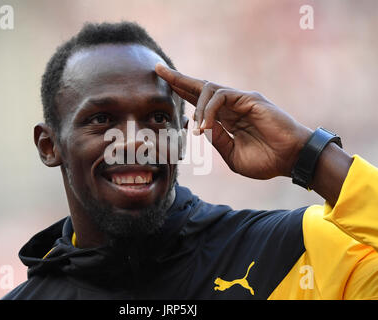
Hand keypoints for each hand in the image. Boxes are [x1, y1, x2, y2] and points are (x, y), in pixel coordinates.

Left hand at [155, 63, 312, 179]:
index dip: (182, 92)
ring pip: (208, 89)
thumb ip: (216, 140)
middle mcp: (231, 106)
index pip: (199, 101)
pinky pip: (221, 96)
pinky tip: (205, 126)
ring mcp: (240, 100)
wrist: (291, 160)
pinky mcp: (249, 98)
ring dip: (196, 107)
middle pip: (199, 87)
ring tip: (196, 129)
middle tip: (158, 69)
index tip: (164, 86)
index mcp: (226, 119)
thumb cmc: (266, 160)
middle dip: (178, 79)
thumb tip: (199, 128)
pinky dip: (209, 110)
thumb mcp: (232, 156)